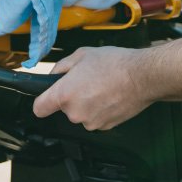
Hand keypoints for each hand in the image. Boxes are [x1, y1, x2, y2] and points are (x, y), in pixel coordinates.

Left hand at [31, 45, 154, 130]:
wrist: (142, 76)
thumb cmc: (114, 64)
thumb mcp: (81, 55)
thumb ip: (61, 67)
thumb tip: (53, 75)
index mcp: (65, 94)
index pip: (39, 108)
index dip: (41, 102)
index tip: (45, 99)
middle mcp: (75, 112)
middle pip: (64, 108)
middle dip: (72, 96)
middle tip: (86, 81)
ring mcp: (91, 122)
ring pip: (81, 113)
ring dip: (87, 103)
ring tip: (101, 87)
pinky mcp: (105, 127)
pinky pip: (95, 118)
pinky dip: (100, 109)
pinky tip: (109, 95)